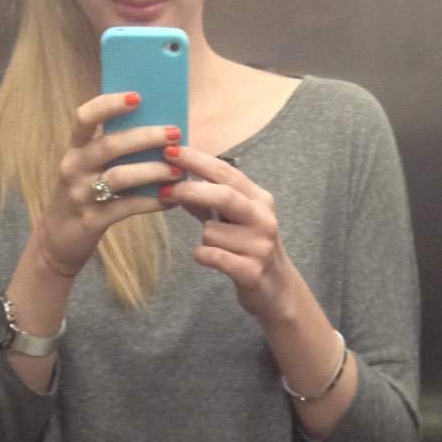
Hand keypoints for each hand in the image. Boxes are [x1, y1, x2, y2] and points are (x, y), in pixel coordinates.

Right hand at [35, 92, 181, 277]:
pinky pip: (126, 207)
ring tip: (178, 170)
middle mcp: (74, 168)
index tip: (138, 96)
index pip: (85, 117)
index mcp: (75, 150)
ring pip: (120, 176)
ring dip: (153, 171)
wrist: (56, 241)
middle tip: (175, 133)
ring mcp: (80, 195)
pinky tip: (171, 199)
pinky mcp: (91, 220)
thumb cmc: (83, 197)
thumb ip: (110, 151)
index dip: (110, 104)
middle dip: (145, 137)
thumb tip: (155, 131)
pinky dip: (151, 202)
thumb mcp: (87, 170)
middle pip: (109, 144)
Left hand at [159, 146, 292, 322]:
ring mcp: (260, 246)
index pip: (226, 172)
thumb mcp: (234, 221)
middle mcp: (264, 218)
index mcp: (259, 199)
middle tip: (164, 189)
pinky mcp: (251, 271)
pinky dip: (203, 256)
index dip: (197, 160)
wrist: (277, 291)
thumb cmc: (250, 250)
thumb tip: (177, 179)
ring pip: (210, 232)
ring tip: (218, 247)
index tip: (171, 150)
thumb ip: (208, 202)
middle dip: (191, 190)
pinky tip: (210, 259)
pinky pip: (211, 256)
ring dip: (203, 238)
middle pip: (224, 195)